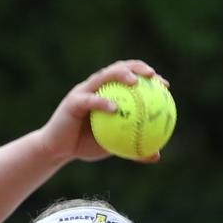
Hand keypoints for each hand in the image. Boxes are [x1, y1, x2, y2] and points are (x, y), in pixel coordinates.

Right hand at [38, 60, 165, 163]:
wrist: (58, 150)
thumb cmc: (85, 146)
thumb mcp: (113, 147)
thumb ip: (133, 148)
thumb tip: (156, 155)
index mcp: (107, 92)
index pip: (130, 78)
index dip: (147, 77)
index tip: (164, 85)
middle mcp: (96, 86)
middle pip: (119, 68)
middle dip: (137, 67)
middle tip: (152, 75)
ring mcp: (84, 91)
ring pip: (104, 77)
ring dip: (120, 75)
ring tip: (134, 82)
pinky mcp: (73, 102)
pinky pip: (90, 100)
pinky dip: (102, 102)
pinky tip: (115, 108)